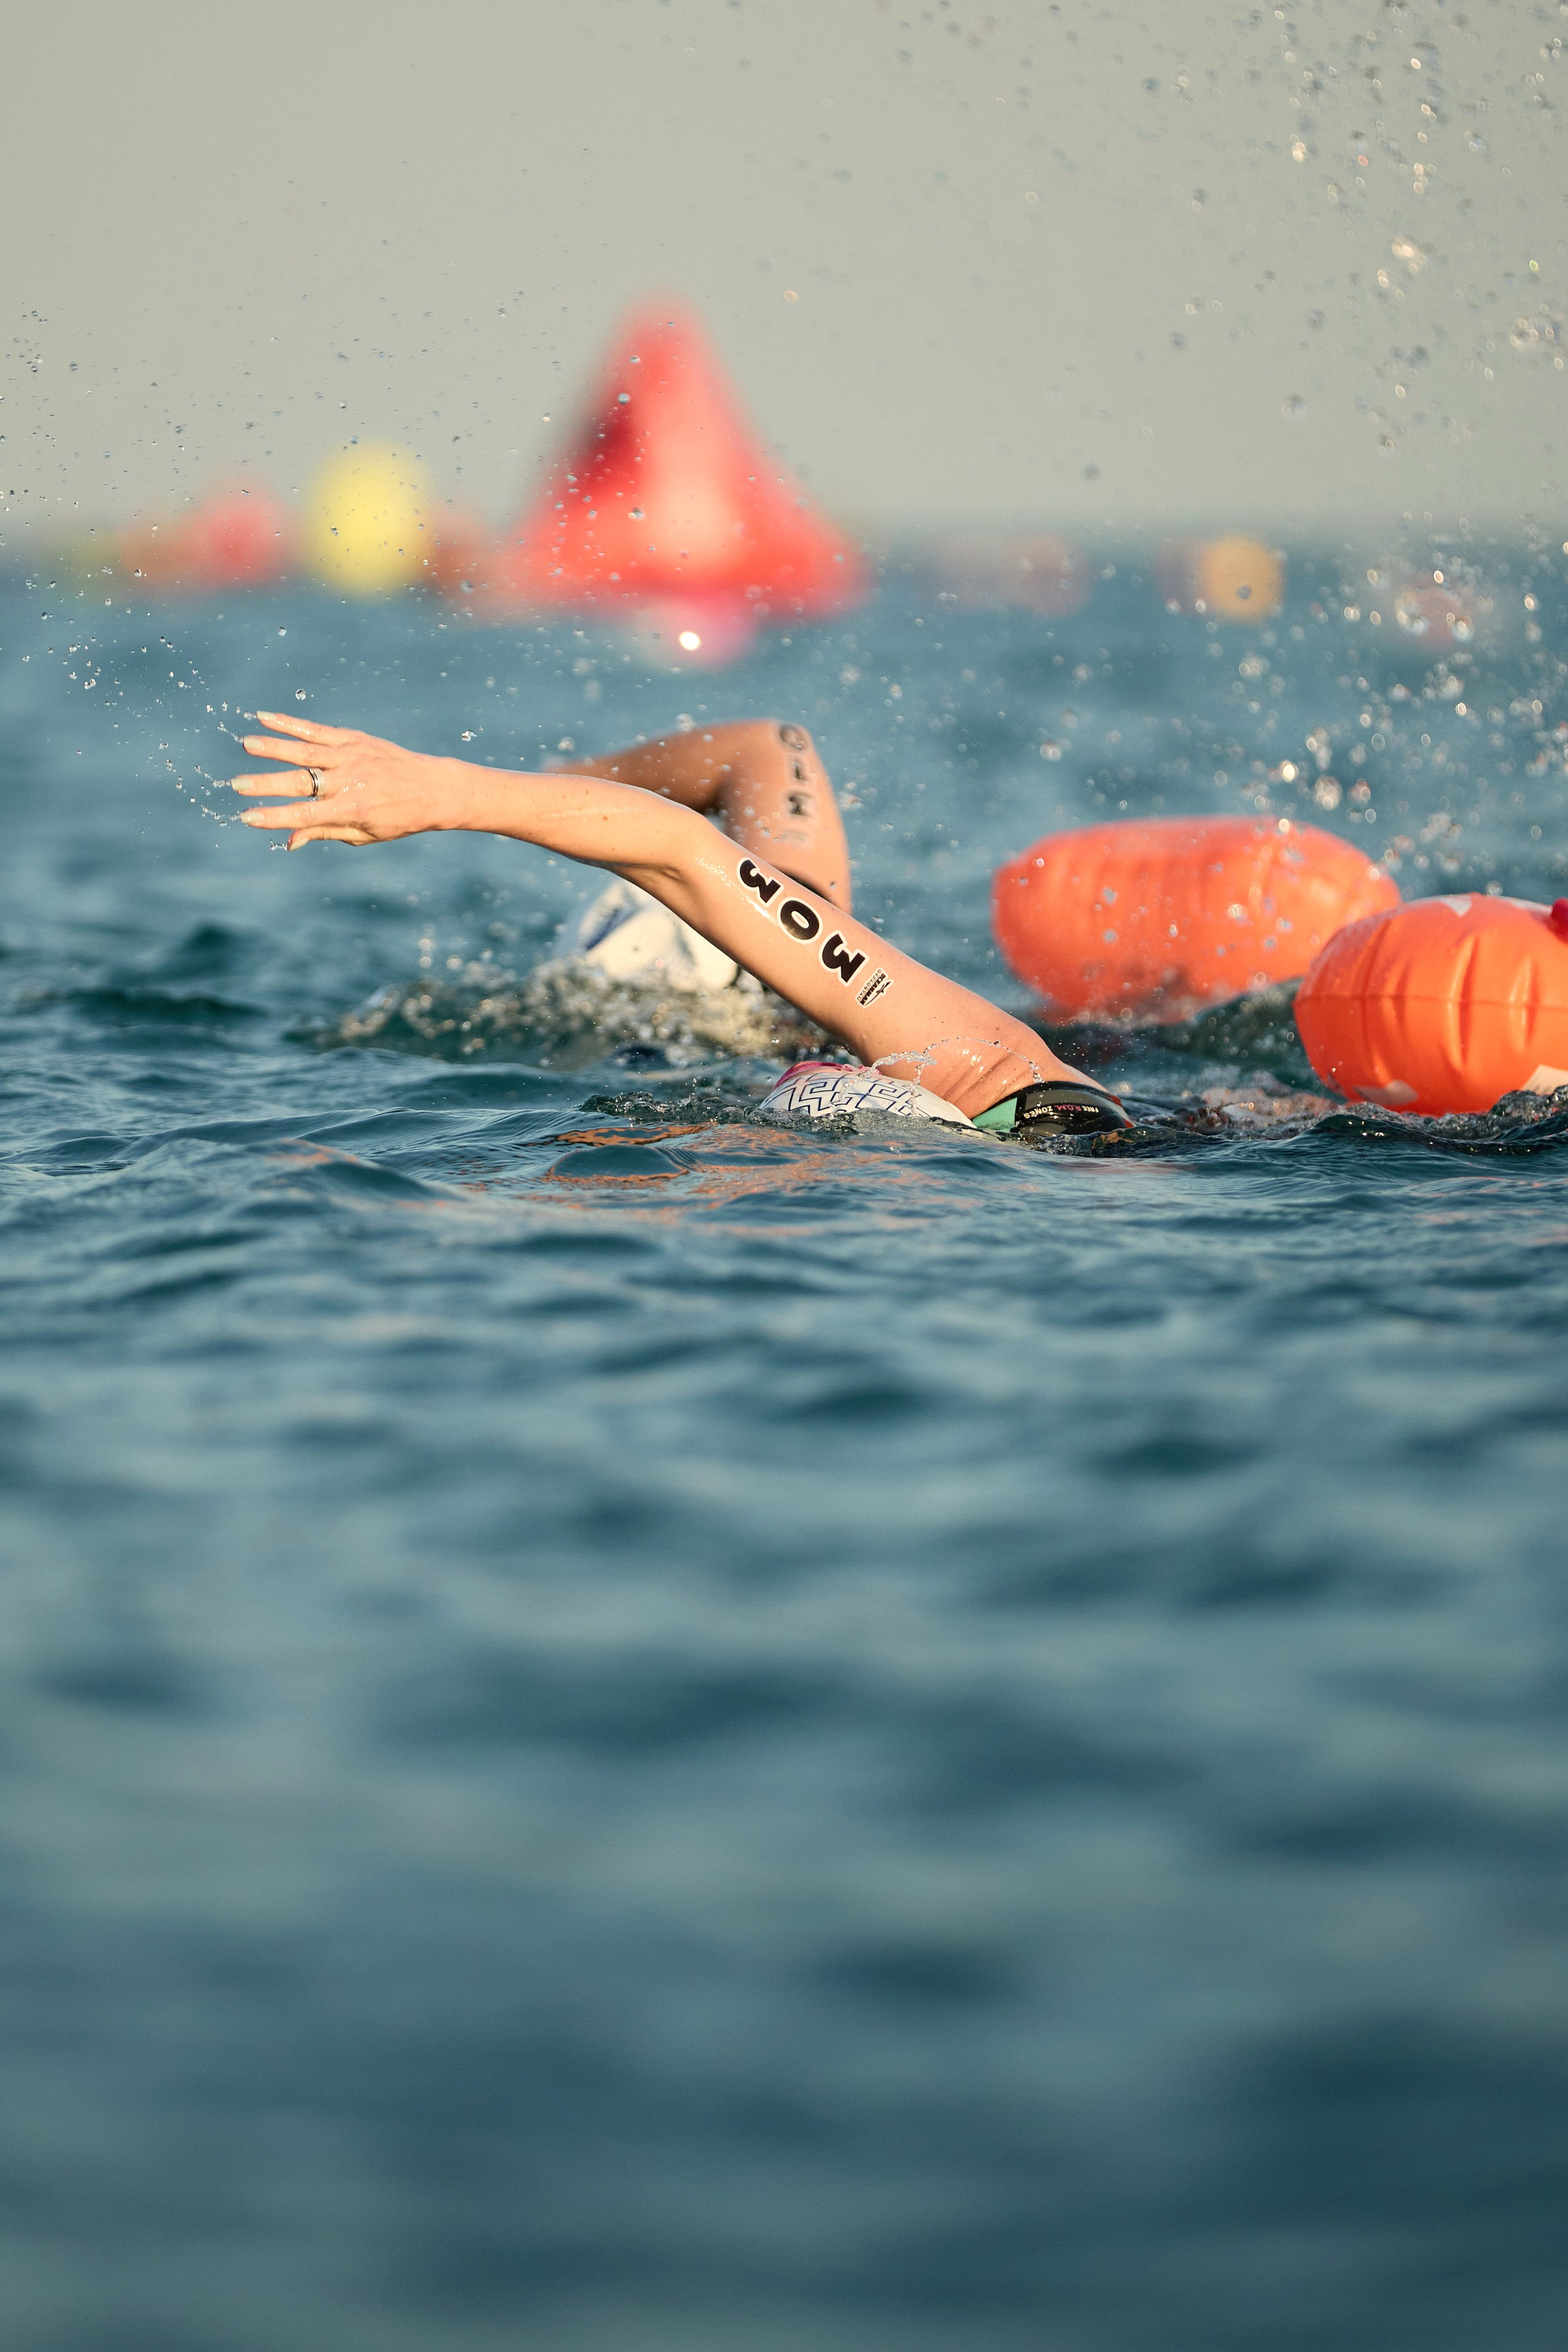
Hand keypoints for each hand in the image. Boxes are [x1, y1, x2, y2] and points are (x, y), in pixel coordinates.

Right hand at [227, 710, 445, 847]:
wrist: (433, 788)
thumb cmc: (398, 818)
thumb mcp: (364, 835)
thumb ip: (324, 832)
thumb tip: (289, 841)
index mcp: (352, 809)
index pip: (305, 815)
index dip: (274, 817)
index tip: (247, 817)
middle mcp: (350, 780)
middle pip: (300, 781)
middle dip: (266, 784)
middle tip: (236, 785)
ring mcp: (351, 755)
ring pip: (306, 750)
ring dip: (274, 746)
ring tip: (247, 744)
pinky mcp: (353, 738)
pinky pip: (317, 730)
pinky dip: (291, 723)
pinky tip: (266, 717)